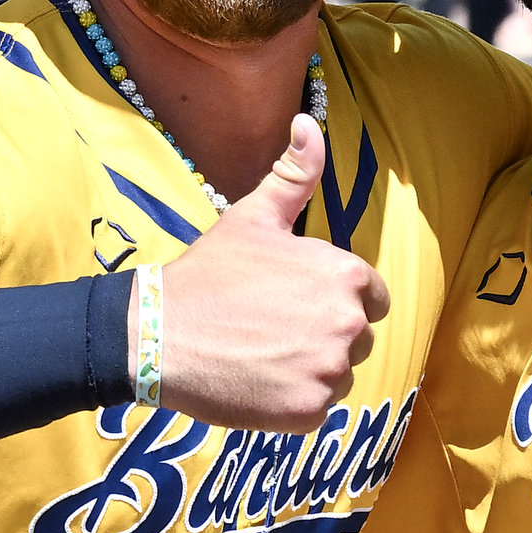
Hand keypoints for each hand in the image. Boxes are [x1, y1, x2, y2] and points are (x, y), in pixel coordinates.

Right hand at [145, 114, 386, 430]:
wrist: (160, 335)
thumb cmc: (209, 273)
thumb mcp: (254, 217)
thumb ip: (295, 174)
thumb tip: (309, 121)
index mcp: (346, 276)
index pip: (371, 298)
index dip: (334, 299)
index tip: (294, 302)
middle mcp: (348, 325)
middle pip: (357, 339)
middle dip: (323, 335)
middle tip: (271, 329)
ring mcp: (329, 371)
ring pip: (338, 374)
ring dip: (310, 369)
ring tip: (263, 355)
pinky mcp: (309, 411)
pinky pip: (318, 407)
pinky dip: (293, 400)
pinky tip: (258, 381)